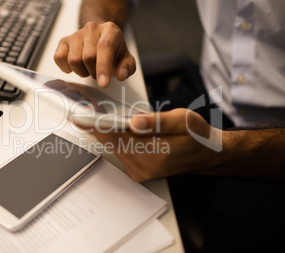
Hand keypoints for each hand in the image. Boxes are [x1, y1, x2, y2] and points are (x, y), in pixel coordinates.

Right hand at [54, 21, 135, 87]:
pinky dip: (67, 68)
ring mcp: (76, 34)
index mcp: (110, 30)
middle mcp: (92, 29)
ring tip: (88, 67)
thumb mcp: (125, 58)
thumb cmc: (112, 50)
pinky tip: (76, 65)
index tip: (103, 84)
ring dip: (82, 71)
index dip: (103, 67)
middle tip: (98, 72)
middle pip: (88, 57)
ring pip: (73, 60)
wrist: (99, 37)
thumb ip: (127, 67)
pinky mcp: (64, 41)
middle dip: (94, 72)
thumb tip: (121, 74)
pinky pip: (59, 58)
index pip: (105, 47)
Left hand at [76, 109, 221, 181]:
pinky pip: (120, 151)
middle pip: (112, 143)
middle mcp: (144, 166)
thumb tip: (134, 122)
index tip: (79, 119)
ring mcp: (139, 171)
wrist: (205, 154)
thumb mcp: (184, 120)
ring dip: (106, 133)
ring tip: (97, 119)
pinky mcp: (137, 171)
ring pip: (115, 147)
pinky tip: (113, 129)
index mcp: (155, 154)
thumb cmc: (196, 135)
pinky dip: (114, 139)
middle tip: (79, 114)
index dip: (97, 127)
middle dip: (97, 127)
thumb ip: (158, 121)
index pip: (118, 137)